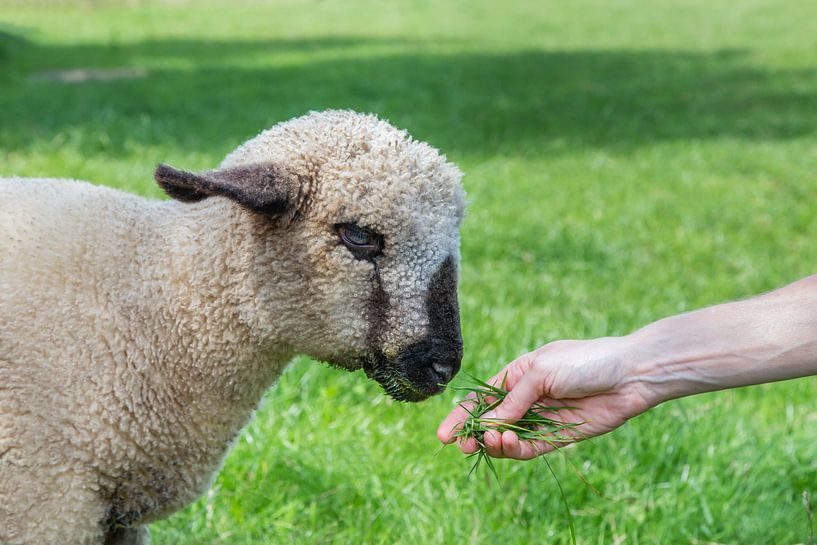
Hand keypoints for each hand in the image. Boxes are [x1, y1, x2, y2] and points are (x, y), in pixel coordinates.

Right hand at [437, 337, 654, 458]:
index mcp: (518, 376)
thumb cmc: (584, 362)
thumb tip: (489, 425)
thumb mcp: (541, 373)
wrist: (628, 375)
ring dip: (496, 442)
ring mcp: (541, 419)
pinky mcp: (559, 437)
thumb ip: (514, 400)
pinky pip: (530, 449)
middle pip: (491, 422)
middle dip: (475, 434)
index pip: (482, 399)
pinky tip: (510, 444)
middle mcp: (526, 399)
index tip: (444, 435)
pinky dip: (516, 450)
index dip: (462, 416)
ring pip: (508, 438)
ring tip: (495, 440)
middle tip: (465, 446)